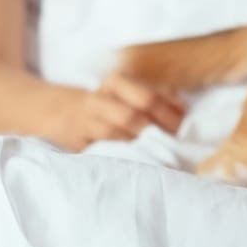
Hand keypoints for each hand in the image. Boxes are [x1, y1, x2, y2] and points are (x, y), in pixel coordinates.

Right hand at [51, 72, 186, 150]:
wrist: (62, 113)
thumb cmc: (110, 103)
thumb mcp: (131, 91)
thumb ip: (160, 96)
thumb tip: (184, 111)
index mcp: (115, 82)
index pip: (147, 98)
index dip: (169, 114)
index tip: (185, 128)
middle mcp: (97, 100)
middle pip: (132, 117)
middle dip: (157, 133)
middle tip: (176, 145)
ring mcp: (84, 123)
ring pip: (115, 136)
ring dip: (140, 147)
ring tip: (162, 156)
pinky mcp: (76, 145)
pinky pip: (101, 153)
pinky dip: (122, 159)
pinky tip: (139, 164)